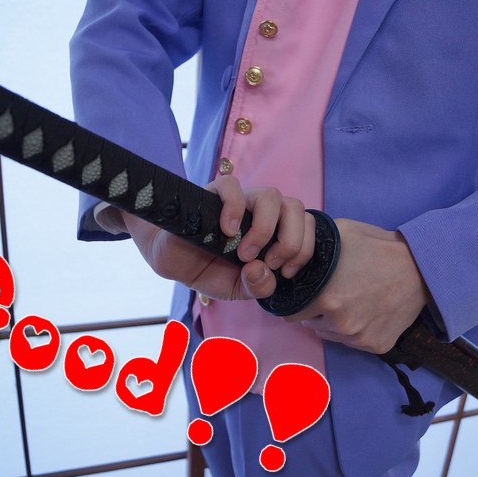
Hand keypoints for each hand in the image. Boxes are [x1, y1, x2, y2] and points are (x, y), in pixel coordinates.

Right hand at [120, 175, 315, 300]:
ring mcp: (240, 201)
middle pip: (296, 207)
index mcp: (276, 233)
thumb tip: (264, 271)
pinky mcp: (214, 193)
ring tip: (246, 253)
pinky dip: (234, 208)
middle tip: (269, 262)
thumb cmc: (208, 270)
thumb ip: (257, 287)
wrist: (169, 258)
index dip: (304, 248)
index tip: (286, 271)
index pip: (308, 226)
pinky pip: (233, 186)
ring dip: (264, 228)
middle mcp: (263, 213)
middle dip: (290, 240)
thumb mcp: (237, 290)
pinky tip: (227, 231)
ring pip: (272, 195)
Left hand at [283, 218, 430, 353]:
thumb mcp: (340, 233)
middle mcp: (340, 323)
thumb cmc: (378, 247)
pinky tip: (368, 310)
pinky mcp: (377, 346)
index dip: (297, 301)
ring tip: (352, 300)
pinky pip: (353, 342)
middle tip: (334, 293)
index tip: (305, 294)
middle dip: (316, 311)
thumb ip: (309, 246)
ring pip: (332, 334)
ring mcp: (359, 338)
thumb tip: (288, 253)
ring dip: (334, 322)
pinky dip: (356, 330)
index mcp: (326, 298)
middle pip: (311, 324)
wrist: (421, 267)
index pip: (293, 312)